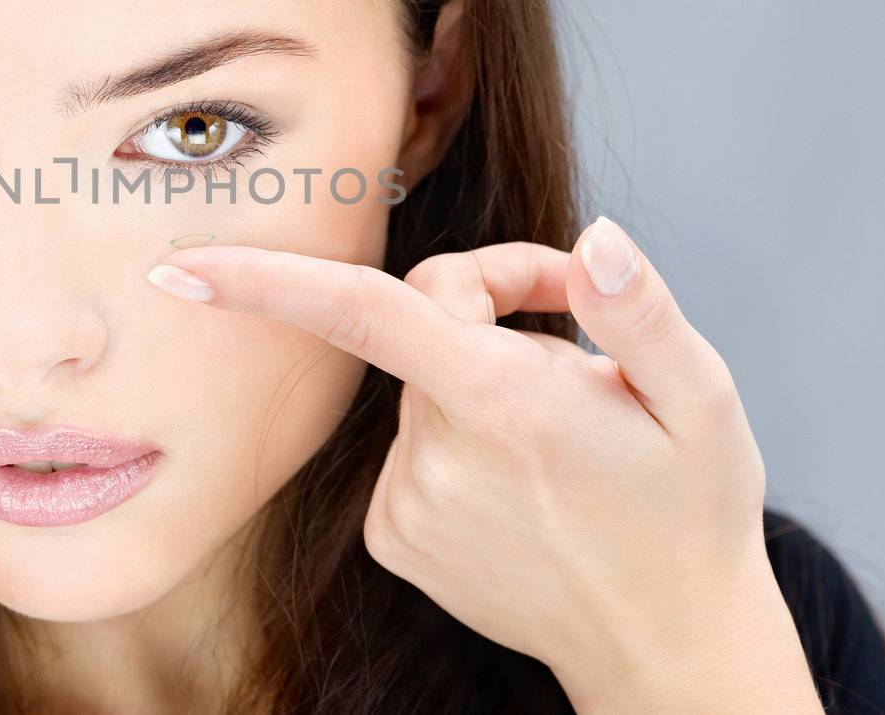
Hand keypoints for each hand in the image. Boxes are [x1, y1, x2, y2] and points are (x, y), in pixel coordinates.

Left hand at [146, 216, 820, 712]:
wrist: (665, 645)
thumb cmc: (688, 512)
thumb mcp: (702, 400)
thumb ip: (637, 311)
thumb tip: (592, 239)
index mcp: (503, 404)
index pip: (363, 312)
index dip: (267, 280)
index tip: (182, 265)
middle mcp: (436, 456)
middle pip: (419, 324)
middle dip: (487, 307)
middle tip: (577, 334)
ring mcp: (407, 505)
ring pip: (417, 388)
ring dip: (475, 381)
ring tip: (559, 432)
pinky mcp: (394, 538)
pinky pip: (406, 447)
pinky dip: (453, 440)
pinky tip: (518, 482)